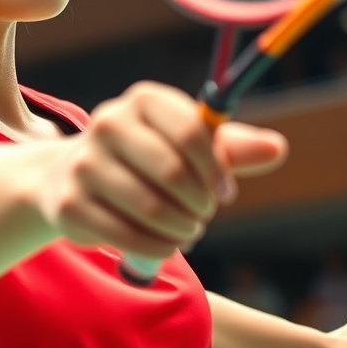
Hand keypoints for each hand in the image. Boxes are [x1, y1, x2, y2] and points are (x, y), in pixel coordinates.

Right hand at [35, 83, 287, 262]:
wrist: (71, 177)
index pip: (191, 131)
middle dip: (199, 204)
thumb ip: (231, 148)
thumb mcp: (188, 146)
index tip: (224, 192)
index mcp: (143, 99)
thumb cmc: (146, 159)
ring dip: (182, 229)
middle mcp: (107, 123)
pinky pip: (127, 236)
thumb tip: (278, 148)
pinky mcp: (69, 204)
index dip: (215, 169)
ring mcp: (83, 164)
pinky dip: (157, 248)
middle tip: (203, 214)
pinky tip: (166, 245)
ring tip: (187, 230)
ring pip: (151, 209)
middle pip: (172, 173)